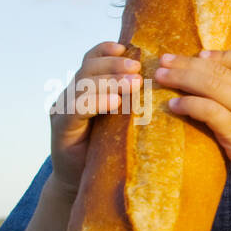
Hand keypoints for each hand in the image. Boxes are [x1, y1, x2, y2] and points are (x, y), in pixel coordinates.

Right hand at [50, 41, 141, 196]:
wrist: (84, 182)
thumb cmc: (111, 151)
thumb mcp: (125, 123)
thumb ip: (134, 103)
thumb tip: (168, 86)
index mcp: (87, 89)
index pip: (92, 60)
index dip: (107, 51)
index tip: (127, 48)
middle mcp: (72, 95)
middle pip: (89, 69)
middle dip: (114, 65)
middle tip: (138, 68)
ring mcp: (64, 110)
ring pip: (83, 85)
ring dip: (109, 81)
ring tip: (133, 83)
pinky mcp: (61, 128)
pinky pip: (77, 109)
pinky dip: (97, 102)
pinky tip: (114, 102)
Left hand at [151, 50, 230, 197]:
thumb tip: (207, 90)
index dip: (217, 54)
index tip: (197, 55)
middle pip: (218, 70)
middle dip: (186, 63)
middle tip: (163, 61)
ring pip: (211, 85)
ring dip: (182, 79)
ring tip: (162, 78)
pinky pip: (209, 110)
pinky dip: (188, 104)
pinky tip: (174, 106)